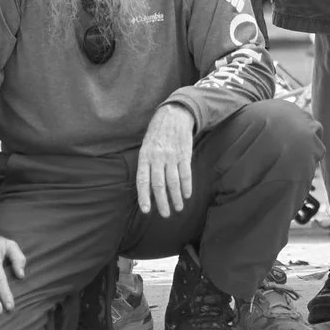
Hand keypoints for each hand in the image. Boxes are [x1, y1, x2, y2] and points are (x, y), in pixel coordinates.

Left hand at [135, 102, 195, 216]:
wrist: (174, 115)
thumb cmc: (157, 134)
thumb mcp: (146, 145)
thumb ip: (146, 164)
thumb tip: (146, 187)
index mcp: (145, 156)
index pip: (142, 180)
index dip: (144, 196)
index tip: (146, 210)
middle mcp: (157, 157)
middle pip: (159, 184)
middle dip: (162, 202)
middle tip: (165, 214)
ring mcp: (171, 156)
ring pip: (173, 181)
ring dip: (176, 197)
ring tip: (177, 208)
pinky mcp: (184, 154)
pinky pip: (186, 174)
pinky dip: (187, 186)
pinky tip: (187, 195)